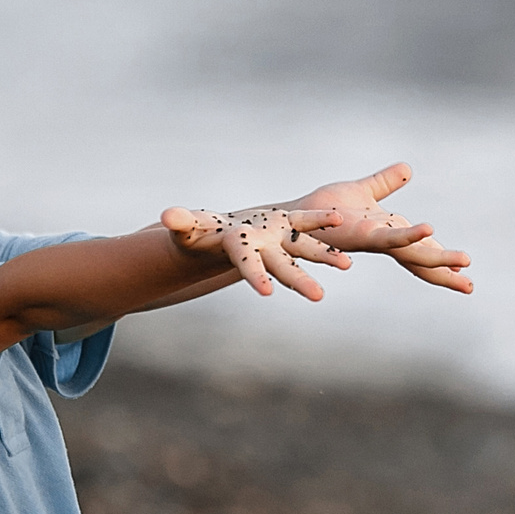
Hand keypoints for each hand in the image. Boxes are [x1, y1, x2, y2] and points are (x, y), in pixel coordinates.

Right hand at [160, 205, 358, 300]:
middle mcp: (261, 250)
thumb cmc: (193, 232)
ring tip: (347, 265)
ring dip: (324, 255)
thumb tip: (167, 216)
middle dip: (299, 281)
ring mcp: (276, 239)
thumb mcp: (186, 226)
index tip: (266, 293)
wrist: (215, 236)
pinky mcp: (286, 225)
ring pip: (303, 248)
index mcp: (238, 248)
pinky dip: (322, 225)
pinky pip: (308, 225)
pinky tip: (342, 227)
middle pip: (282, 267)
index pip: (247, 265)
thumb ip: (180, 221)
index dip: (255, 276)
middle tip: (318, 297)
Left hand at [289, 162, 473, 293]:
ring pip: (413, 253)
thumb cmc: (322, 208)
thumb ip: (385, 182)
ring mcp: (375, 241)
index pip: (421, 249)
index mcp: (389, 231)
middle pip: (421, 259)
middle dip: (445, 271)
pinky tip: (428, 229)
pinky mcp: (362, 235)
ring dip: (438, 258)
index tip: (464, 270)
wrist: (291, 216)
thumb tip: (407, 169)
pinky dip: (409, 235)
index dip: (441, 259)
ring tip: (463, 262)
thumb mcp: (364, 190)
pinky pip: (390, 236)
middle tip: (470, 287)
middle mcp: (384, 241)